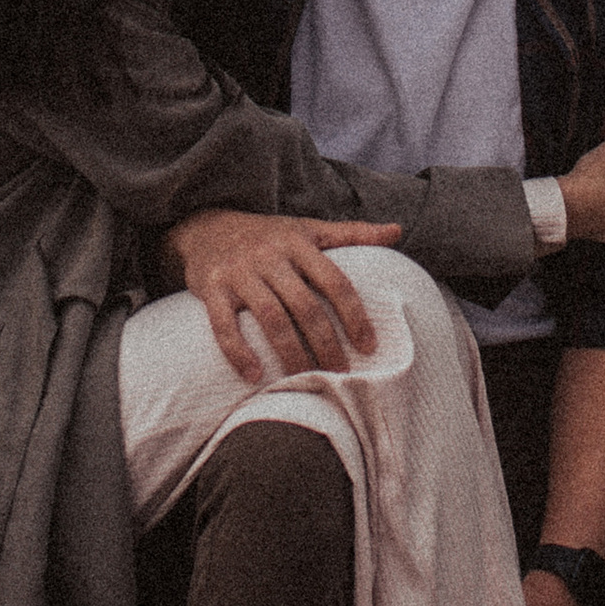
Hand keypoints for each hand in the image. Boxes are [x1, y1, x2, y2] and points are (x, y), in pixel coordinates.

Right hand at [163, 209, 399, 382]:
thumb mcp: (308, 228)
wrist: (207, 226)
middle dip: (326, 343)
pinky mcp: (211, 288)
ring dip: (290, 353)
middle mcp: (269, 256)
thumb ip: (352, 233)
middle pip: (305, 305)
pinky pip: (224, 325)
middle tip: (341, 373)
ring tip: (306, 379)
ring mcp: (239, 272)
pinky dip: (238, 352)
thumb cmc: (268, 235)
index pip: (335, 281)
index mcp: (298, 243)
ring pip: (270, 318)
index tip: (369, 346)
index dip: (354, 315)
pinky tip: (255, 376)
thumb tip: (397, 231)